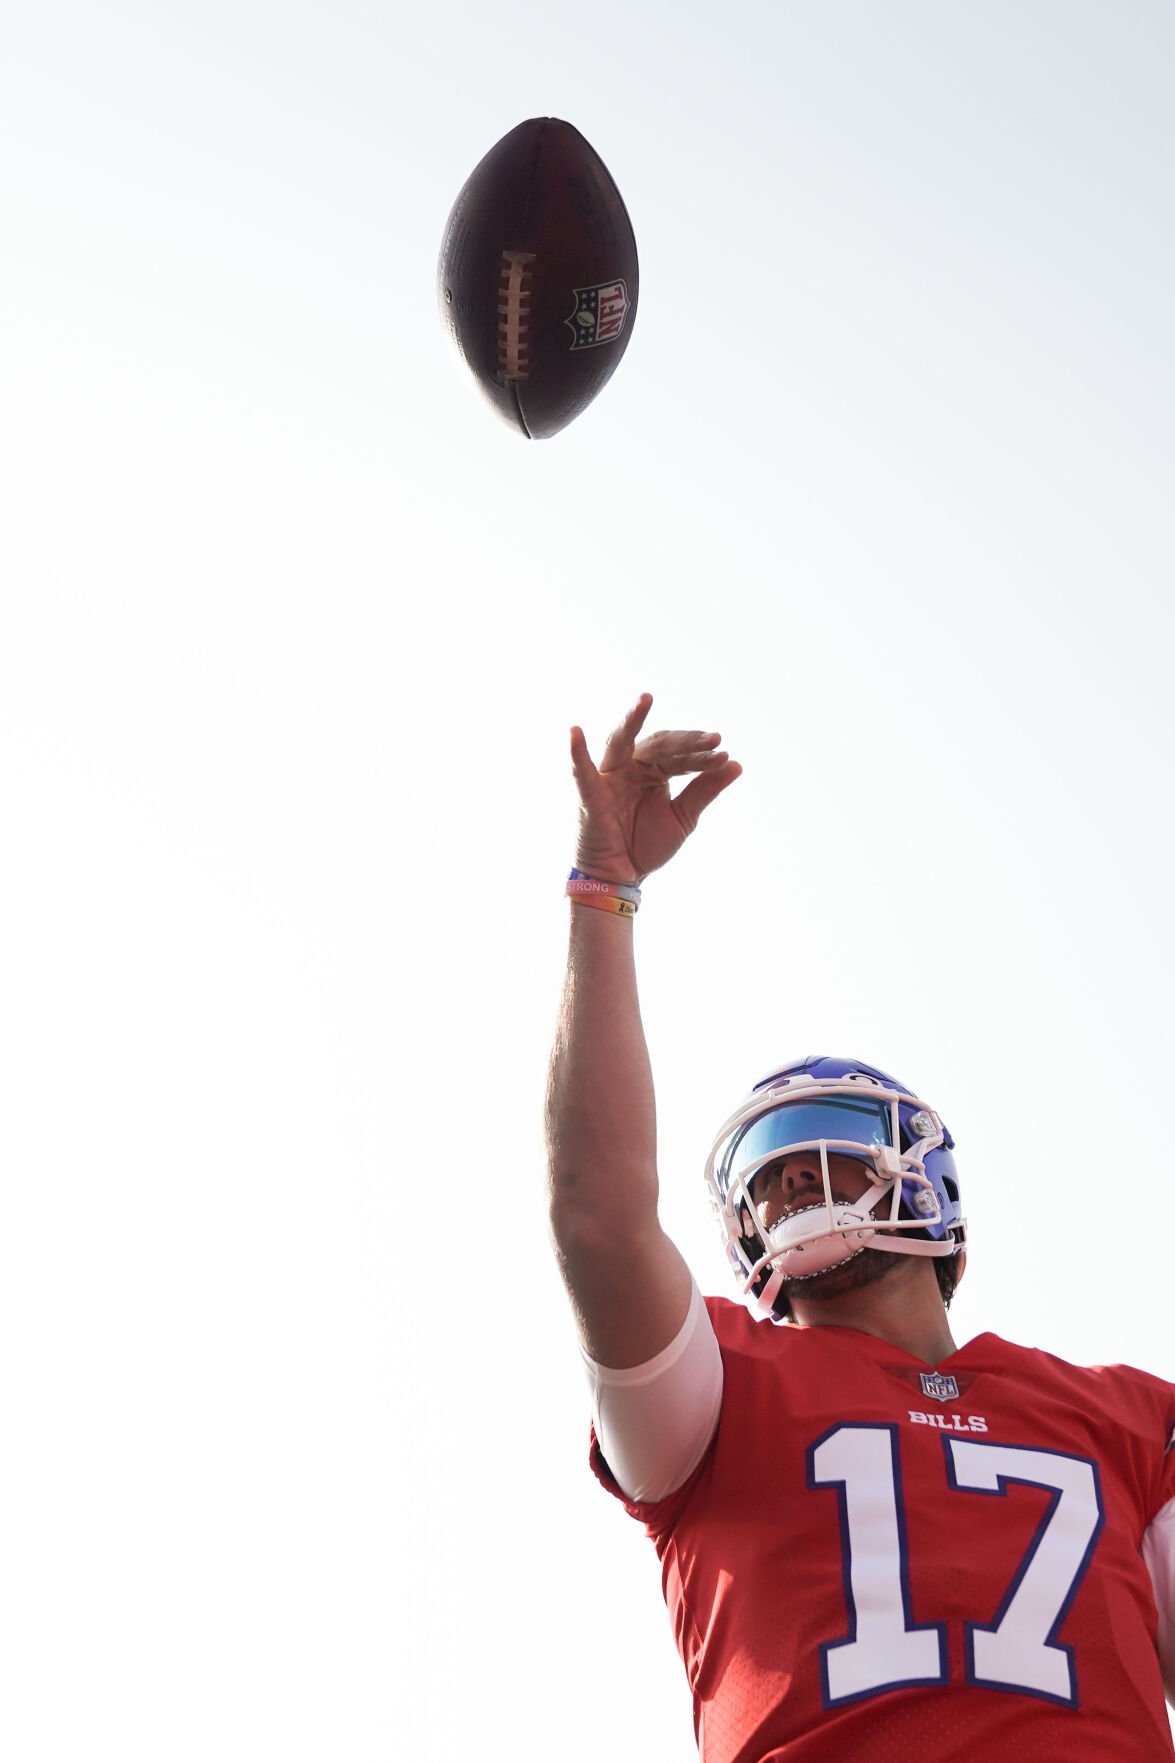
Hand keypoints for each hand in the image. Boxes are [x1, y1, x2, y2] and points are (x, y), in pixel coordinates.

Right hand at [570, 693, 741, 884]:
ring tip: (646, 699)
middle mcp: (631, 768)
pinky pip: (582, 772)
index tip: (725, 755)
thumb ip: (705, 790)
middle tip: (713, 740)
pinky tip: (575, 732)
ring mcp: (609, 778)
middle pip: (658, 745)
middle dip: (685, 742)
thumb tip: (737, 764)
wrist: (621, 879)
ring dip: (632, 720)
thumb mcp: (683, 817)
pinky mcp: (590, 795)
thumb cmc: (645, 846)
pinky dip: (576, 753)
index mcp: (653, 772)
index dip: (702, 757)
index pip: (679, 756)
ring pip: (621, 742)